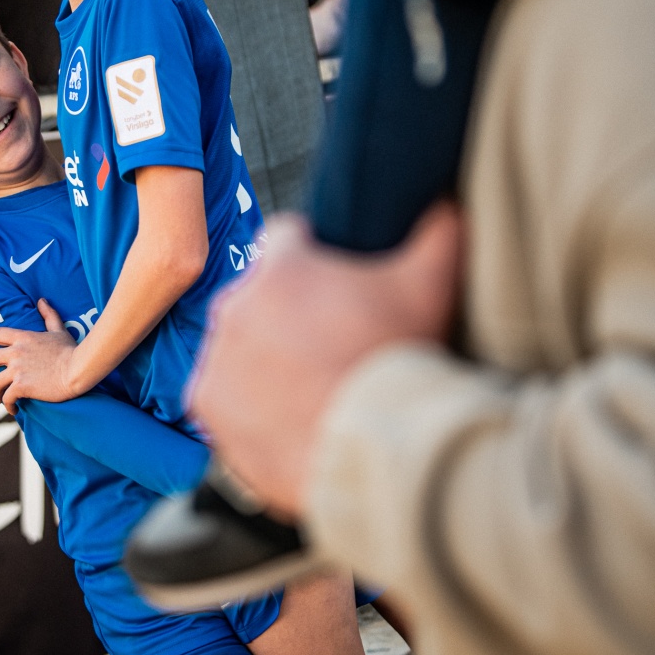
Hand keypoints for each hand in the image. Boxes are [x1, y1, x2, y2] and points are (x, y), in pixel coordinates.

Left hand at [0, 300, 78, 412]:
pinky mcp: (22, 386)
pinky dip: (8, 405)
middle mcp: (16, 352)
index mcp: (22, 338)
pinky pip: (8, 397)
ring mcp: (18, 370)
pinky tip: (13, 409)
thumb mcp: (58, 330)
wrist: (78, 369)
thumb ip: (49, 315)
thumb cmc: (70, 350)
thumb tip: (42, 301)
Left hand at [186, 202, 463, 520]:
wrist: (372, 451)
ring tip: (308, 385)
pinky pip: (220, 393)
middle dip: (287, 311)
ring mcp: (217, 354)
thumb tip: (450, 203)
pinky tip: (283, 415)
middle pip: (259, 295)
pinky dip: (245, 403)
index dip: (312, 256)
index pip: (285, 237)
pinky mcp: (204, 403)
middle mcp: (236, 303)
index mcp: (281, 266)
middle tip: (327, 344)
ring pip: (238, 344)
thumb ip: (439, 232)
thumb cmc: (398, 361)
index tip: (333, 285)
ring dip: (264, 357)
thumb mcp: (430, 287)